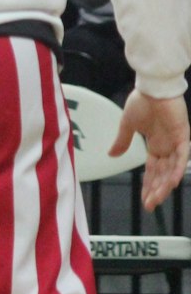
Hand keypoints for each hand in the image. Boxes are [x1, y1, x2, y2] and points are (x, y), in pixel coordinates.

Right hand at [115, 90, 189, 209]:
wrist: (152, 87)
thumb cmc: (141, 102)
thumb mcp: (127, 124)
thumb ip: (122, 141)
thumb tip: (110, 155)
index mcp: (155, 145)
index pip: (152, 171)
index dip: (148, 185)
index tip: (144, 200)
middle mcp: (167, 147)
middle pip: (162, 175)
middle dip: (156, 191)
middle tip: (149, 206)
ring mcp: (176, 143)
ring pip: (172, 170)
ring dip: (166, 185)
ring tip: (158, 198)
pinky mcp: (183, 136)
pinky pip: (182, 156)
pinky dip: (178, 169)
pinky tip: (172, 181)